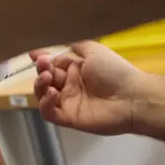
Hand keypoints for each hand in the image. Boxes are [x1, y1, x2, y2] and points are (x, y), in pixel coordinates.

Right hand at [31, 41, 146, 134]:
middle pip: (45, 79)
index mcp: (76, 70)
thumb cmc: (114, 71)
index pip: (52, 65)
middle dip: (41, 70)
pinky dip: (45, 103)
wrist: (131, 96)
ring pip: (43, 96)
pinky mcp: (68, 118)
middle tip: (44, 64)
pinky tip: (53, 93)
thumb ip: (74, 46)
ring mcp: (68, 103)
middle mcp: (70, 86)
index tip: (33, 54)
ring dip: (40, 86)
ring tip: (47, 77)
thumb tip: (54, 46)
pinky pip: (49, 113)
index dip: (42, 60)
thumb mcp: (94, 50)